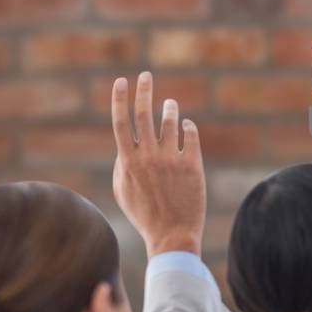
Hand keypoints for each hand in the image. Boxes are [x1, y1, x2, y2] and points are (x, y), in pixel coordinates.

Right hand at [111, 72, 205, 257]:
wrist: (172, 235)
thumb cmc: (144, 215)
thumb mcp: (123, 191)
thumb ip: (122, 165)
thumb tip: (125, 145)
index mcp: (128, 162)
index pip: (120, 122)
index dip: (119, 99)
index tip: (120, 81)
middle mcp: (149, 156)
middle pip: (144, 114)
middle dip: (144, 90)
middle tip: (146, 75)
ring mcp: (171, 159)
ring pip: (170, 122)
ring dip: (169, 109)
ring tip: (169, 104)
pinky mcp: (192, 165)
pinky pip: (190, 135)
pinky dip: (187, 127)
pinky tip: (186, 126)